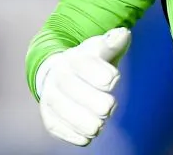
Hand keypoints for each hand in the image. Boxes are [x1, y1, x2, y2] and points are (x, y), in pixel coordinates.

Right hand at [36, 27, 131, 145]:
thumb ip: (113, 43)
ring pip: (60, 109)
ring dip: (81, 120)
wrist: (60, 74)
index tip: (114, 79)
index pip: (83, 63)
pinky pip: (55, 127)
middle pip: (70, 87)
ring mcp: (50, 97)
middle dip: (92, 100)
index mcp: (73, 58)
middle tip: (110, 107)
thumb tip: (123, 34)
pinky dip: (71, 134)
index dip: (98, 72)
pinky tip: (86, 137)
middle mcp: (58, 76)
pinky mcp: (49, 117)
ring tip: (99, 125)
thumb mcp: (101, 49)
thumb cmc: (90, 62)